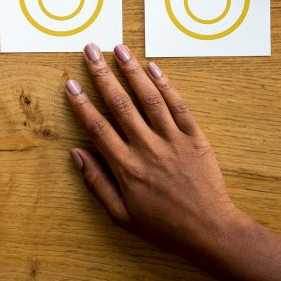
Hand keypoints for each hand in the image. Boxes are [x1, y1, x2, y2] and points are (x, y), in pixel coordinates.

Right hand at [66, 43, 242, 256]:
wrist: (209, 231)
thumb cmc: (163, 227)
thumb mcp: (121, 215)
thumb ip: (97, 183)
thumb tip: (76, 153)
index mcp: (126, 168)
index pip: (98, 127)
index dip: (82, 103)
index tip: (70, 83)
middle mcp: (147, 148)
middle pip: (120, 103)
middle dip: (102, 74)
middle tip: (91, 50)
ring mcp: (172, 140)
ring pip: (149, 98)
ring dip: (132, 70)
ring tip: (119, 48)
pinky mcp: (194, 137)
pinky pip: (178, 106)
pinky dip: (165, 85)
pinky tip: (153, 67)